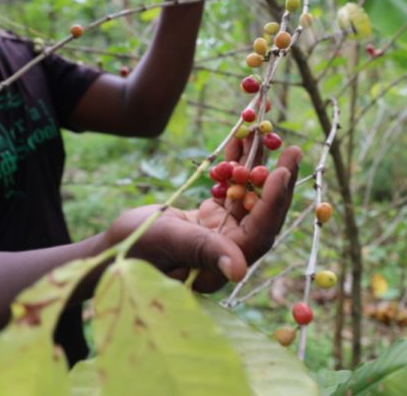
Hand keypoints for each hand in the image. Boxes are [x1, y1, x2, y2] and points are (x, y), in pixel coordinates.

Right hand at [105, 145, 301, 291]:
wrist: (113, 247)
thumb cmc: (135, 248)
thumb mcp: (169, 242)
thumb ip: (204, 250)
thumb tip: (238, 271)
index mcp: (225, 264)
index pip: (258, 232)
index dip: (272, 202)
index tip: (282, 172)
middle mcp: (231, 249)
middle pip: (262, 212)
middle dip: (278, 181)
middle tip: (293, 150)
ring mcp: (223, 233)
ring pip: (249, 196)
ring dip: (257, 166)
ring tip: (267, 134)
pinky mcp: (212, 219)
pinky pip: (231, 189)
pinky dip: (236, 166)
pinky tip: (243, 141)